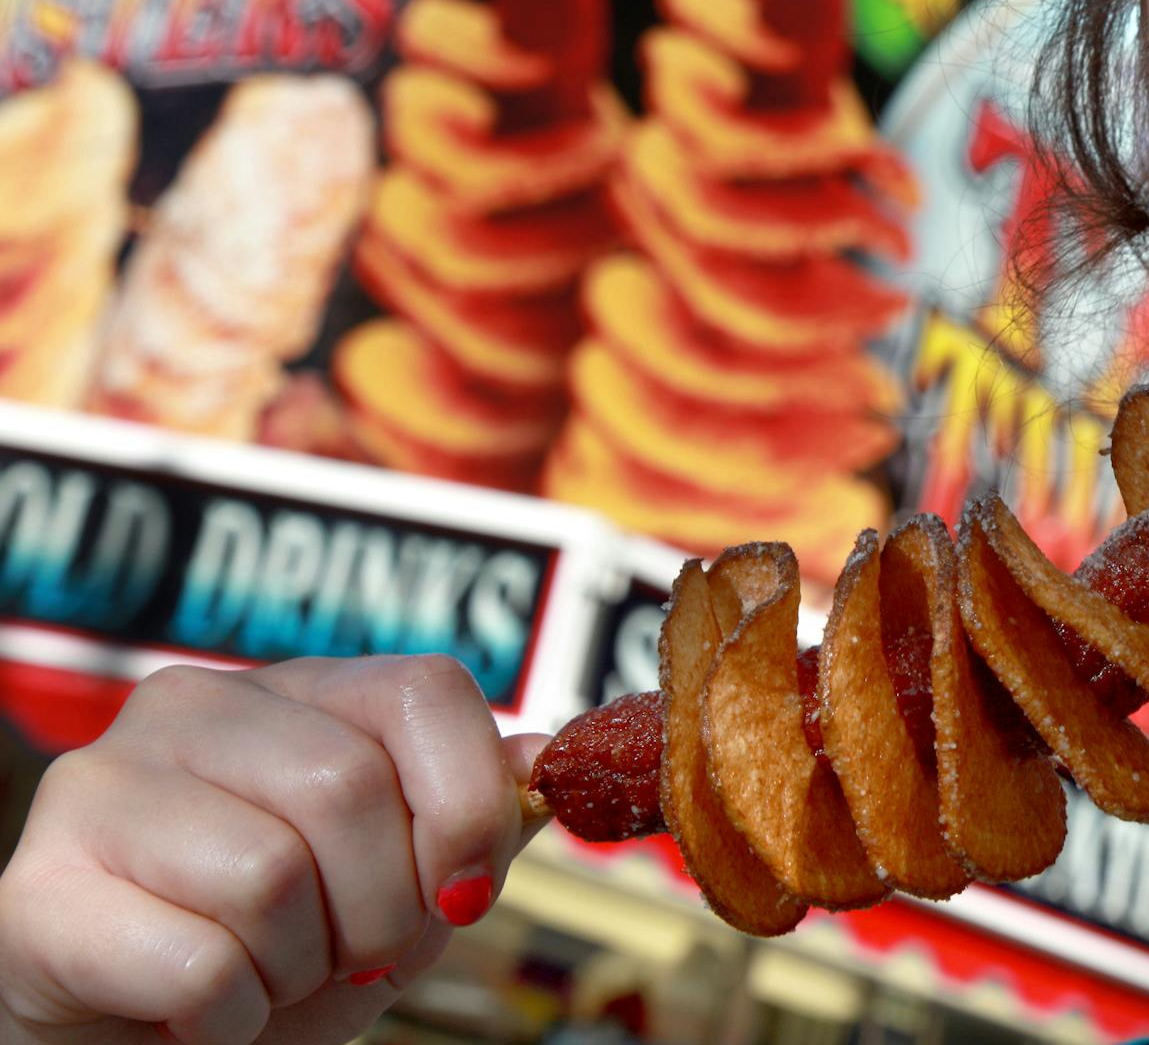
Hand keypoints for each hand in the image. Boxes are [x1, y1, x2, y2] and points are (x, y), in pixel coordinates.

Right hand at [0, 656, 550, 1043]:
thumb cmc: (281, 956)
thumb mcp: (404, 887)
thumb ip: (474, 819)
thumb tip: (544, 759)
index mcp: (297, 690)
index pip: (426, 690)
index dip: (466, 804)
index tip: (460, 893)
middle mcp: (190, 707)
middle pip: (349, 788)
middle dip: (379, 909)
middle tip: (340, 951)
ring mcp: (102, 787)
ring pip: (271, 875)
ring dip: (296, 966)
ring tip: (262, 971)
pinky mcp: (37, 892)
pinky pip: (198, 964)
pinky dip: (228, 1017)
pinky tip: (199, 1009)